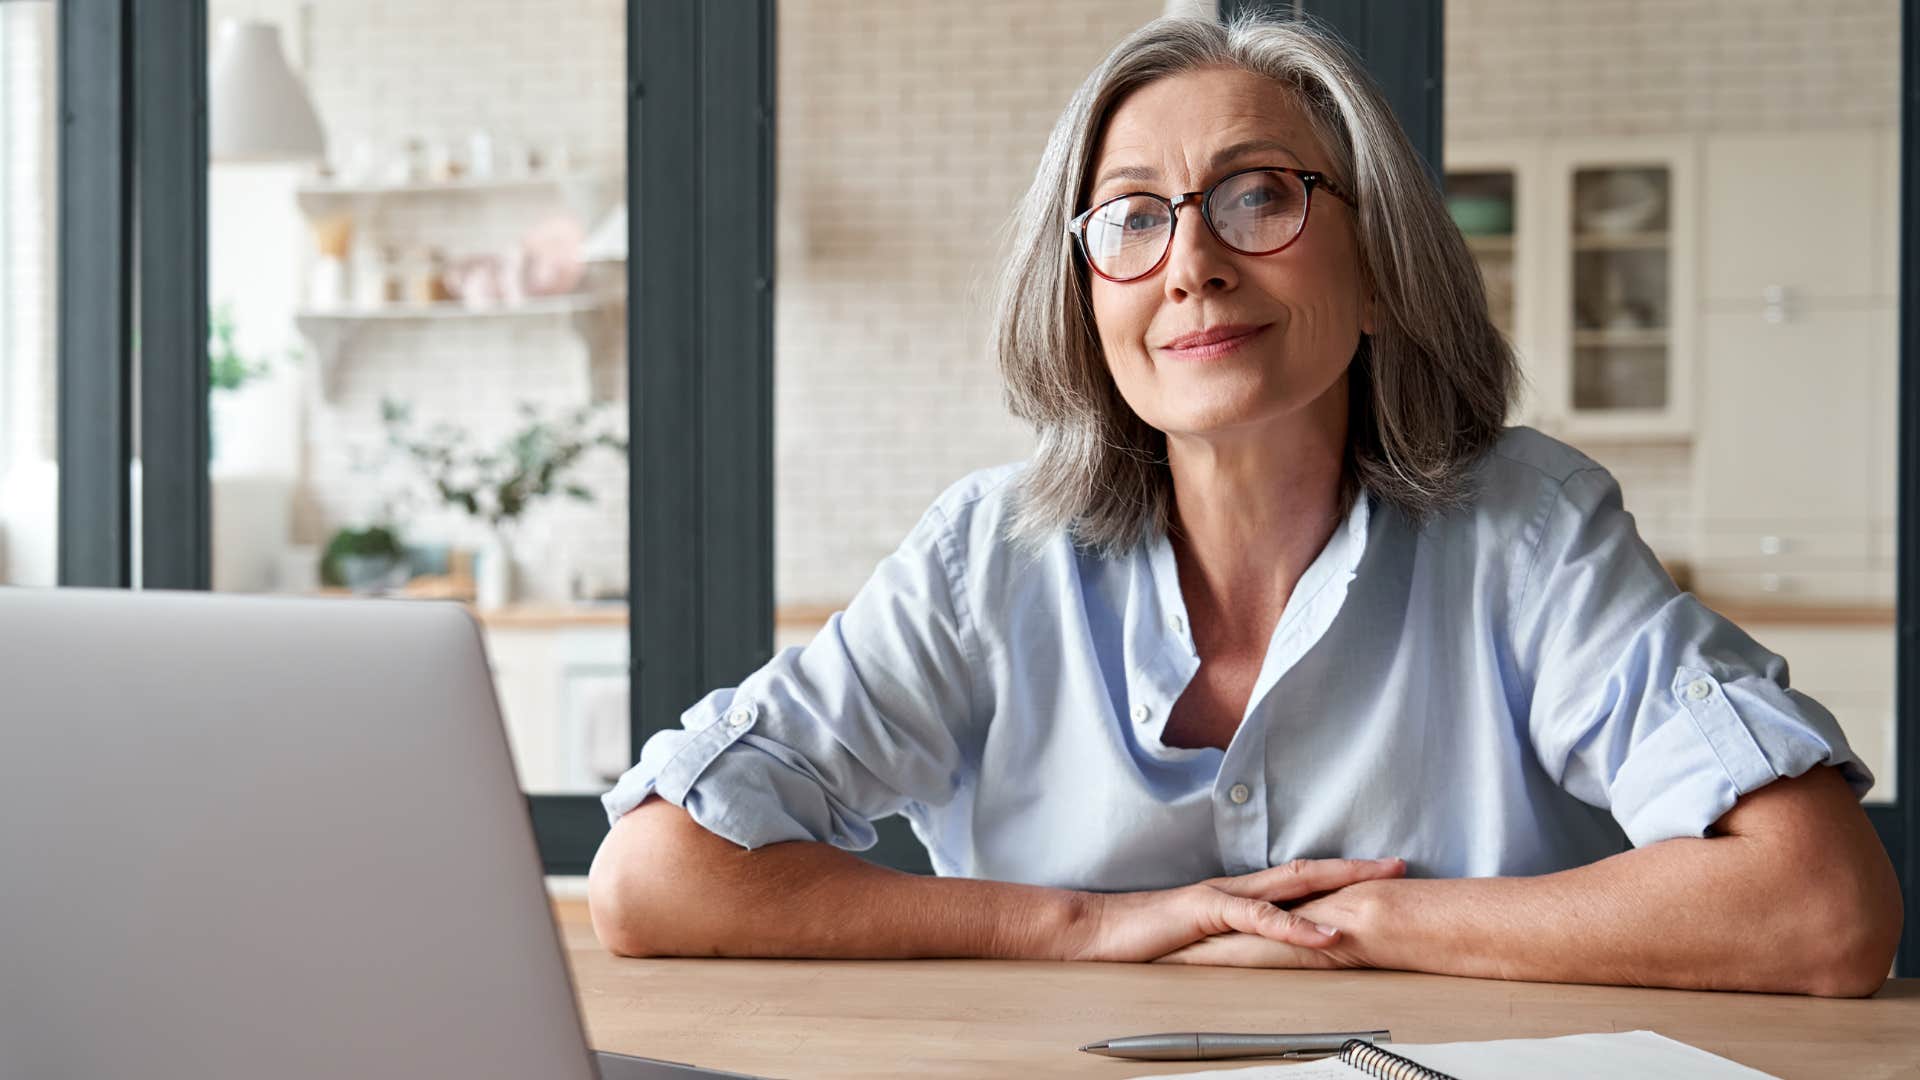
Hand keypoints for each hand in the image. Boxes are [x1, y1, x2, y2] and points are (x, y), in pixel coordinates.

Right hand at [1151, 877, 1390, 968]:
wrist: (1098, 930)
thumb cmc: (1144, 938)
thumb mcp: (1201, 940)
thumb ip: (1233, 940)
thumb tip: (1266, 951)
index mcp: (1238, 895)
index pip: (1298, 878)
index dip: (1339, 875)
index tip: (1376, 874)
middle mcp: (1237, 888)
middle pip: (1307, 870)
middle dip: (1355, 868)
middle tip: (1398, 867)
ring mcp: (1223, 896)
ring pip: (1291, 886)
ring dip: (1338, 886)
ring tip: (1376, 891)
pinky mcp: (1207, 912)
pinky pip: (1259, 918)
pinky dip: (1296, 925)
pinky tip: (1324, 933)